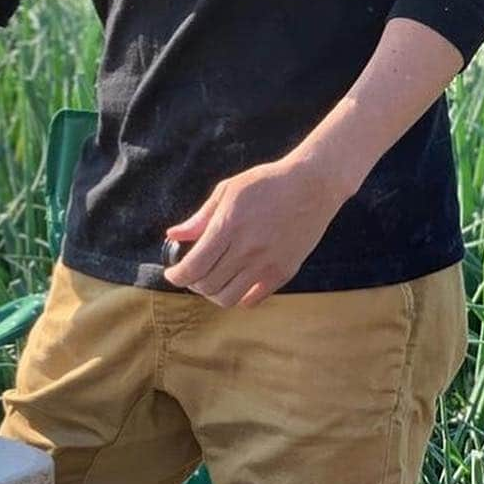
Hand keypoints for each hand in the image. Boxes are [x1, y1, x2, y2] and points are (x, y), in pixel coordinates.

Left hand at [162, 156, 347, 308]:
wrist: (311, 186)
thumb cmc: (265, 183)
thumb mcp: (227, 191)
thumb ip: (199, 218)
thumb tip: (173, 235)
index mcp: (228, 226)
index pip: (194, 266)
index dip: (177, 276)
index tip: (171, 274)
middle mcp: (247, 249)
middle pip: (207, 285)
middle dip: (192, 283)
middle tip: (190, 273)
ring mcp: (267, 264)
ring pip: (228, 298)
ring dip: (212, 293)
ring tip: (210, 280)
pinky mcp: (284, 272)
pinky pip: (253, 300)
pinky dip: (237, 297)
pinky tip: (233, 282)